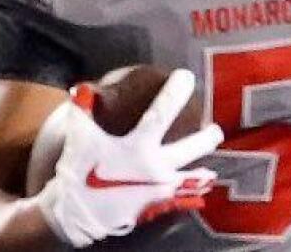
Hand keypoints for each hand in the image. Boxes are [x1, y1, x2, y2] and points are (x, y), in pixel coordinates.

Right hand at [35, 69, 224, 247]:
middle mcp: (152, 167)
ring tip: (211, 171)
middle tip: (216, 129)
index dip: (175, 93)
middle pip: (189, 149)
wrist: (74, 214)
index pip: (161, 114)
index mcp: (136, 146)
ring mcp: (157, 190)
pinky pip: (179, 199)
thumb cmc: (77, 171)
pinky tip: (197, 192)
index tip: (186, 76)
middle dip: (206, 138)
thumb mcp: (79, 136)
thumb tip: (82, 88)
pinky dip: (189, 194)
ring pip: (190, 178)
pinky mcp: (155, 207)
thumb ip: (83, 110)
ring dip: (202, 173)